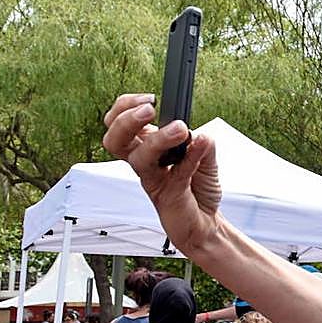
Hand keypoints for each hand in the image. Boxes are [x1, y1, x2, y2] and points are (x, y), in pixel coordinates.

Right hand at [102, 93, 222, 256]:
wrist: (206, 223)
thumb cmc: (197, 190)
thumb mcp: (207, 157)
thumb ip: (203, 143)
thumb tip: (199, 134)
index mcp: (147, 147)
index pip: (119, 122)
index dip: (126, 106)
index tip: (150, 98)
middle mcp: (145, 162)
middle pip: (115, 139)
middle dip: (125, 119)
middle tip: (148, 110)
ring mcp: (153, 179)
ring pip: (137, 158)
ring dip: (157, 139)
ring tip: (179, 129)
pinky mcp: (167, 195)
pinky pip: (175, 173)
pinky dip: (191, 157)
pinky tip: (201, 145)